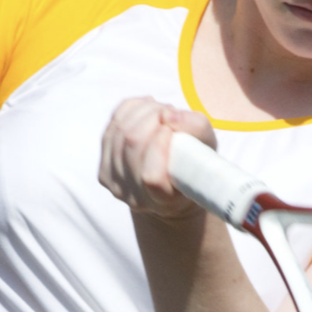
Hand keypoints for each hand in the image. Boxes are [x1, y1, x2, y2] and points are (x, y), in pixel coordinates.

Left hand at [99, 99, 215, 219]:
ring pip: (120, 132)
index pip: (152, 176)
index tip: (172, 130)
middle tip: (169, 113)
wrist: (172, 188)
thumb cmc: (194, 166)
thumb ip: (197, 130)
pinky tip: (145, 111)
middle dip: (152, 117)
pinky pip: (110, 129)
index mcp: (166, 200)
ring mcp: (116, 187)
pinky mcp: (104, 173)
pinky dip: (128, 112)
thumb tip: (168, 115)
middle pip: (133, 143)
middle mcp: (137, 198)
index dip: (160, 144)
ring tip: (160, 112)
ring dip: (142, 112)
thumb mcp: (207, 149)